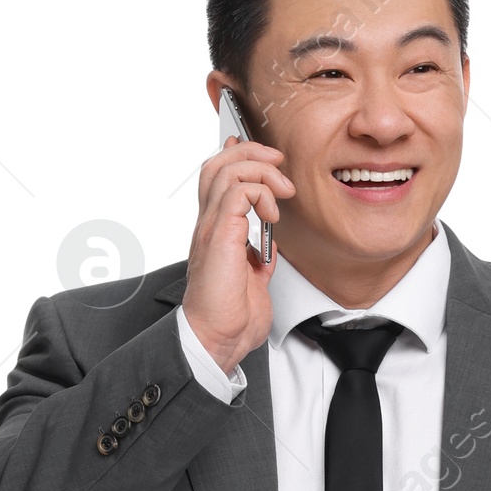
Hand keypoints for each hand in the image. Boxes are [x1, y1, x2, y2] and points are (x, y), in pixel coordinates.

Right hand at [181, 137, 294, 374]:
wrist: (217, 339)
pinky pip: (238, 191)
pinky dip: (261, 193)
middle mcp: (209, 224)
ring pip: (227, 169)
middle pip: (219, 163)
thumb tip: (267, 248)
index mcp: (215, 232)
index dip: (239, 157)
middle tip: (278, 162)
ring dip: (261, 170)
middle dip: (251, 151)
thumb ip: (257, 260)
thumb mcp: (253, 281)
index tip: (269, 161)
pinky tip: (272, 214)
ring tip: (282, 190)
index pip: (217, 179)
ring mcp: (211, 227)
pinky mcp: (220, 235)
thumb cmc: (230, 319)